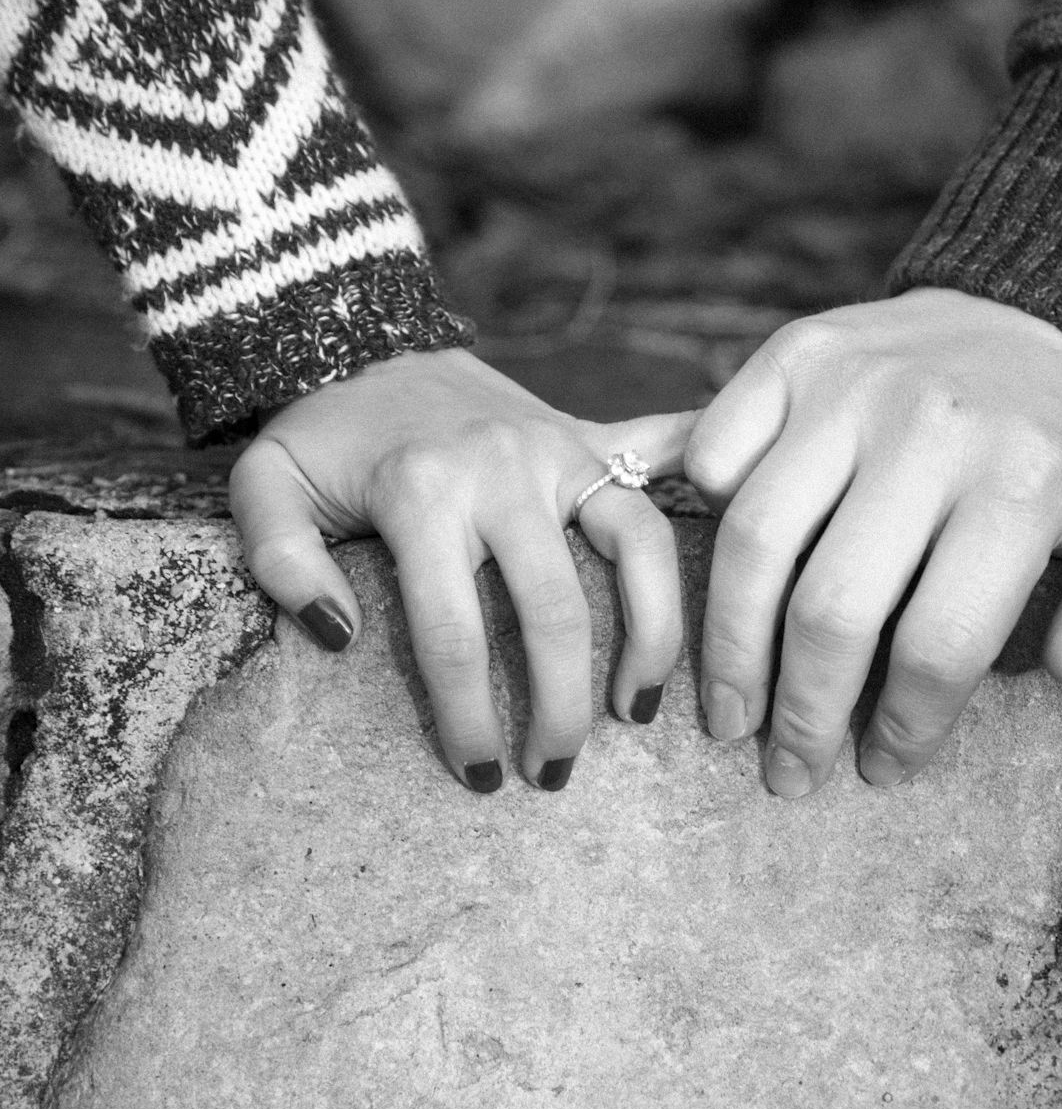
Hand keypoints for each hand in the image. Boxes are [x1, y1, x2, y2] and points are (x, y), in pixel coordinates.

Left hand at [229, 348, 693, 791]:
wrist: (359, 333)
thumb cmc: (317, 435)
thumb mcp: (263, 485)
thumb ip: (277, 560)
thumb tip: (340, 637)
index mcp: (422, 493)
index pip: (454, 633)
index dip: (469, 716)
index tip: (478, 775)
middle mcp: (503, 469)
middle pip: (559, 608)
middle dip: (564, 706)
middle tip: (557, 772)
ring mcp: (558, 448)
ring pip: (641, 545)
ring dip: (656, 635)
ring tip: (643, 708)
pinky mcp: (588, 435)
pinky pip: (665, 449)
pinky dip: (712, 481)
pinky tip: (752, 525)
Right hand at [685, 289, 1061, 796]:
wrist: (1033, 304)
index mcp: (1025, 476)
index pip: (941, 641)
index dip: (905, 727)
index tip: (883, 768)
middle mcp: (929, 425)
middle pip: (833, 608)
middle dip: (802, 714)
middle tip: (787, 774)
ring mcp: (849, 385)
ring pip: (755, 541)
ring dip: (728, 648)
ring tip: (728, 714)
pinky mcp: (793, 354)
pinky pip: (715, 454)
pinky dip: (701, 519)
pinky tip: (715, 585)